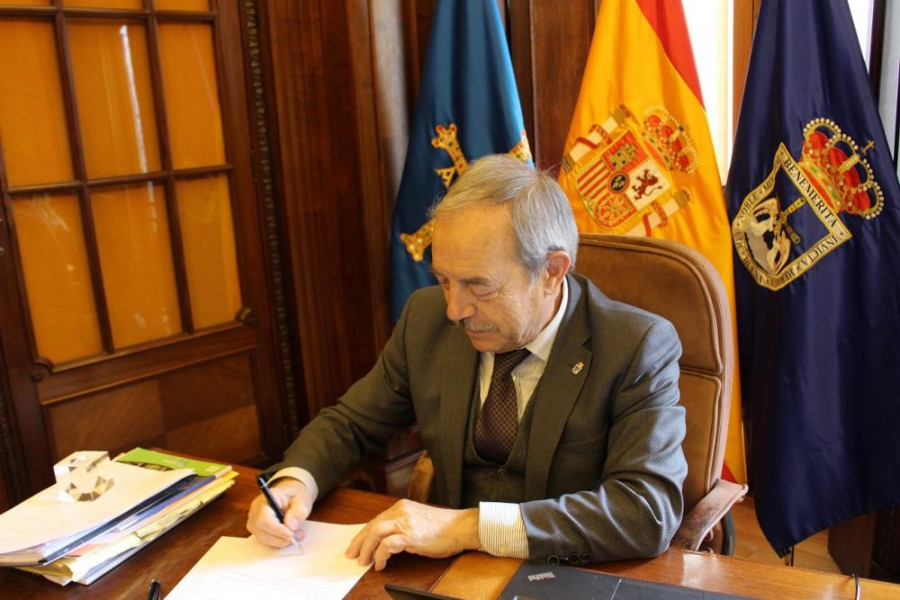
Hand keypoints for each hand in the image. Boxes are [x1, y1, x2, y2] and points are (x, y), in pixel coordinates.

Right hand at [246, 477, 313, 546]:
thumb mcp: (302, 500)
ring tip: (296, 536)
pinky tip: (288, 537)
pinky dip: (278, 542)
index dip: (277, 530)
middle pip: (262, 530)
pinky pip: (265, 540)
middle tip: (298, 537)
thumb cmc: (295, 495)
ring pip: (263, 538)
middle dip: (281, 538)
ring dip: (280, 541)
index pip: (265, 518)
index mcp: (267, 498)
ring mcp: (253, 520)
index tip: (292, 536)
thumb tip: (291, 526)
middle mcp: (255, 510)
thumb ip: (298, 512)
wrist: (290, 494)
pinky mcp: (256, 529)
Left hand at [346, 499, 479, 570]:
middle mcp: (400, 511)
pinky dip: (380, 555)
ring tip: (363, 561)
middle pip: (372, 525)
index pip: (376, 520)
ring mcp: (405, 522)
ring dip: (366, 549)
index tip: (357, 545)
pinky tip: (380, 564)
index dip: (364, 534)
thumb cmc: (444, 527)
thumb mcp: (419, 520)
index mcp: (402, 507)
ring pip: (375, 533)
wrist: (461, 527)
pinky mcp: (410, 535)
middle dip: (359, 542)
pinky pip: (387, 545)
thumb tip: (387, 541)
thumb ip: (403, 524)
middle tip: (352, 554)